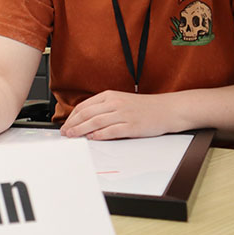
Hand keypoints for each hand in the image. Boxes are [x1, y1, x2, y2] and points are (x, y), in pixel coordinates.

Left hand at [59, 90, 182, 139]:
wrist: (168, 109)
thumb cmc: (145, 107)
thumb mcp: (121, 101)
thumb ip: (104, 108)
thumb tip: (86, 120)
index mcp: (110, 96)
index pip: (84, 106)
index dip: (72, 117)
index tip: (65, 125)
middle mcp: (115, 103)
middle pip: (87, 114)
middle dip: (72, 124)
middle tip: (65, 133)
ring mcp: (123, 114)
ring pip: (95, 122)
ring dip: (81, 130)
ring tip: (73, 136)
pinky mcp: (132, 126)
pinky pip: (111, 131)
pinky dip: (99, 135)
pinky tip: (92, 138)